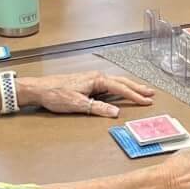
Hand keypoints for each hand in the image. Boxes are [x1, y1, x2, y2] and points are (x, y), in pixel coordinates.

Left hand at [23, 72, 154, 117]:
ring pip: (116, 82)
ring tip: (140, 91)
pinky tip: (120, 91)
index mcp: (97, 79)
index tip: (147, 101)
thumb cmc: (56, 94)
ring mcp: (92, 78)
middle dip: (137, 88)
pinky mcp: (87, 82)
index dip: (135, 96)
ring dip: (129, 86)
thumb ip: (98, 108)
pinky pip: (108, 84)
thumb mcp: (78, 104)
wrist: (39, 89)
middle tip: (150, 93)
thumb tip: (116, 112)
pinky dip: (119, 87)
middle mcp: (96, 76)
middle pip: (121, 82)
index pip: (121, 88)